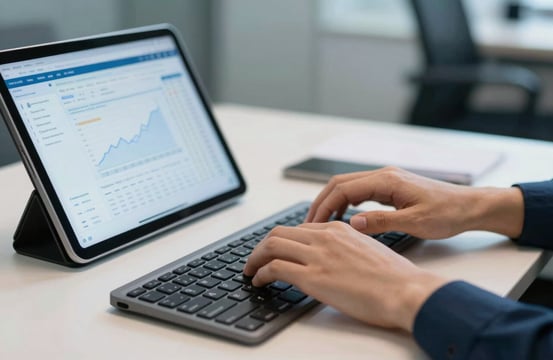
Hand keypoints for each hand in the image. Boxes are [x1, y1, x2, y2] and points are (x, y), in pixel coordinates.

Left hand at [243, 222, 448, 331]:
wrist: (406, 291)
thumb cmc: (395, 277)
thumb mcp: (368, 250)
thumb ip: (347, 247)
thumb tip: (334, 258)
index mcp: (339, 229)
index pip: (300, 229)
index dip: (283, 241)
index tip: (277, 252)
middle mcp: (325, 237)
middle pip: (279, 233)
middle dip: (262, 246)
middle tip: (256, 259)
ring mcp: (318, 256)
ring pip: (271, 246)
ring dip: (255, 258)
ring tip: (251, 270)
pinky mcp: (313, 277)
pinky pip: (274, 268)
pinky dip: (260, 273)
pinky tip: (259, 281)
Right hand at [305, 167, 523, 238]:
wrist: (470, 206)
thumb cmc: (447, 213)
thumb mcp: (416, 222)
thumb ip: (382, 222)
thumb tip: (352, 223)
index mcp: (387, 180)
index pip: (343, 188)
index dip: (324, 206)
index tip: (313, 224)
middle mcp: (383, 175)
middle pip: (340, 183)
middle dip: (321, 202)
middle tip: (310, 225)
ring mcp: (386, 180)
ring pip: (348, 186)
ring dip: (332, 202)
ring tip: (321, 224)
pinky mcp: (390, 188)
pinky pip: (360, 192)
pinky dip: (345, 203)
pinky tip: (343, 218)